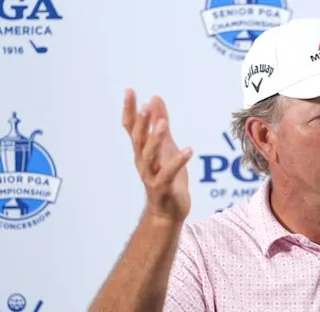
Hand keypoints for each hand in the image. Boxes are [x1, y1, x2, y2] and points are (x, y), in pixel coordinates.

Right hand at [121, 89, 193, 223]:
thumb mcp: (166, 146)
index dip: (130, 110)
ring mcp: (151, 175)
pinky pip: (168, 173)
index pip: (131, 127)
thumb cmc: (166, 177)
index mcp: (142, 150)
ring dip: (155, 139)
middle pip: (138, 139)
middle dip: (141, 123)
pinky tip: (189, 150)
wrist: (168, 212)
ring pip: (149, 155)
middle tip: (146, 106)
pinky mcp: (162, 187)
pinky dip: (178, 161)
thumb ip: (160, 123)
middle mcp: (142, 161)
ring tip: (164, 124)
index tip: (129, 91)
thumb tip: (155, 99)